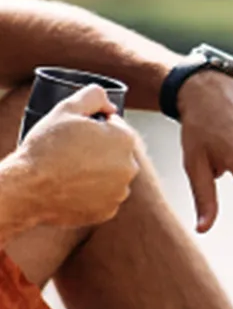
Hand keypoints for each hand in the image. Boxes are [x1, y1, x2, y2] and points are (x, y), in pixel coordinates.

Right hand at [14, 86, 141, 228]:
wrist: (26, 188)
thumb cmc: (45, 148)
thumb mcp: (67, 109)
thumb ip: (93, 96)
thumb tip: (110, 105)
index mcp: (125, 140)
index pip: (115, 127)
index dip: (93, 127)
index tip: (74, 135)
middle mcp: (129, 167)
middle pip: (114, 152)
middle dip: (97, 150)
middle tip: (68, 153)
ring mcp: (119, 192)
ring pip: (110, 176)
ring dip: (95, 173)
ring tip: (68, 171)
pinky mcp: (107, 212)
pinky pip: (102, 198)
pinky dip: (89, 194)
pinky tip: (70, 189)